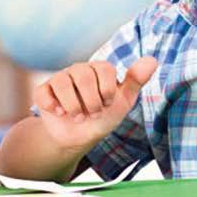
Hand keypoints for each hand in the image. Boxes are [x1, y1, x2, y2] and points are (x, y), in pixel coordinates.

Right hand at [33, 57, 157, 150]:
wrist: (80, 137)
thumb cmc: (104, 116)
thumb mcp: (123, 101)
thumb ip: (136, 80)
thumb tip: (153, 60)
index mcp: (99, 68)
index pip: (104, 69)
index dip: (107, 91)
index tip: (108, 104)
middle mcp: (78, 70)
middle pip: (83, 76)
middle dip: (91, 102)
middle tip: (93, 114)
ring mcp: (60, 79)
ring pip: (62, 83)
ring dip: (73, 107)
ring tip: (78, 117)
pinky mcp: (44, 91)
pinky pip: (43, 93)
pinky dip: (52, 106)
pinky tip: (60, 113)